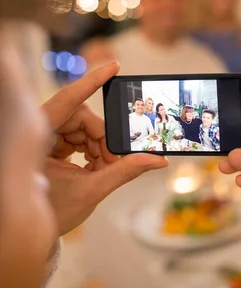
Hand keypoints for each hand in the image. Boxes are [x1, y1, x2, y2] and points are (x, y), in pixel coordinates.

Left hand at [42, 62, 167, 235]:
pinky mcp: (44, 146)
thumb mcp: (90, 191)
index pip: (68, 101)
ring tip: (102, 170)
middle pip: (79, 117)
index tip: (114, 67)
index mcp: (37, 138)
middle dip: (100, 137)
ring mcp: (39, 139)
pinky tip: (92, 168)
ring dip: (96, 146)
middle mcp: (36, 132)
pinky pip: (72, 137)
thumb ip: (125, 172)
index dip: (92, 82)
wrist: (25, 233)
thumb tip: (157, 160)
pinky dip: (87, 151)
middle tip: (113, 161)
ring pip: (78, 127)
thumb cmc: (49, 213)